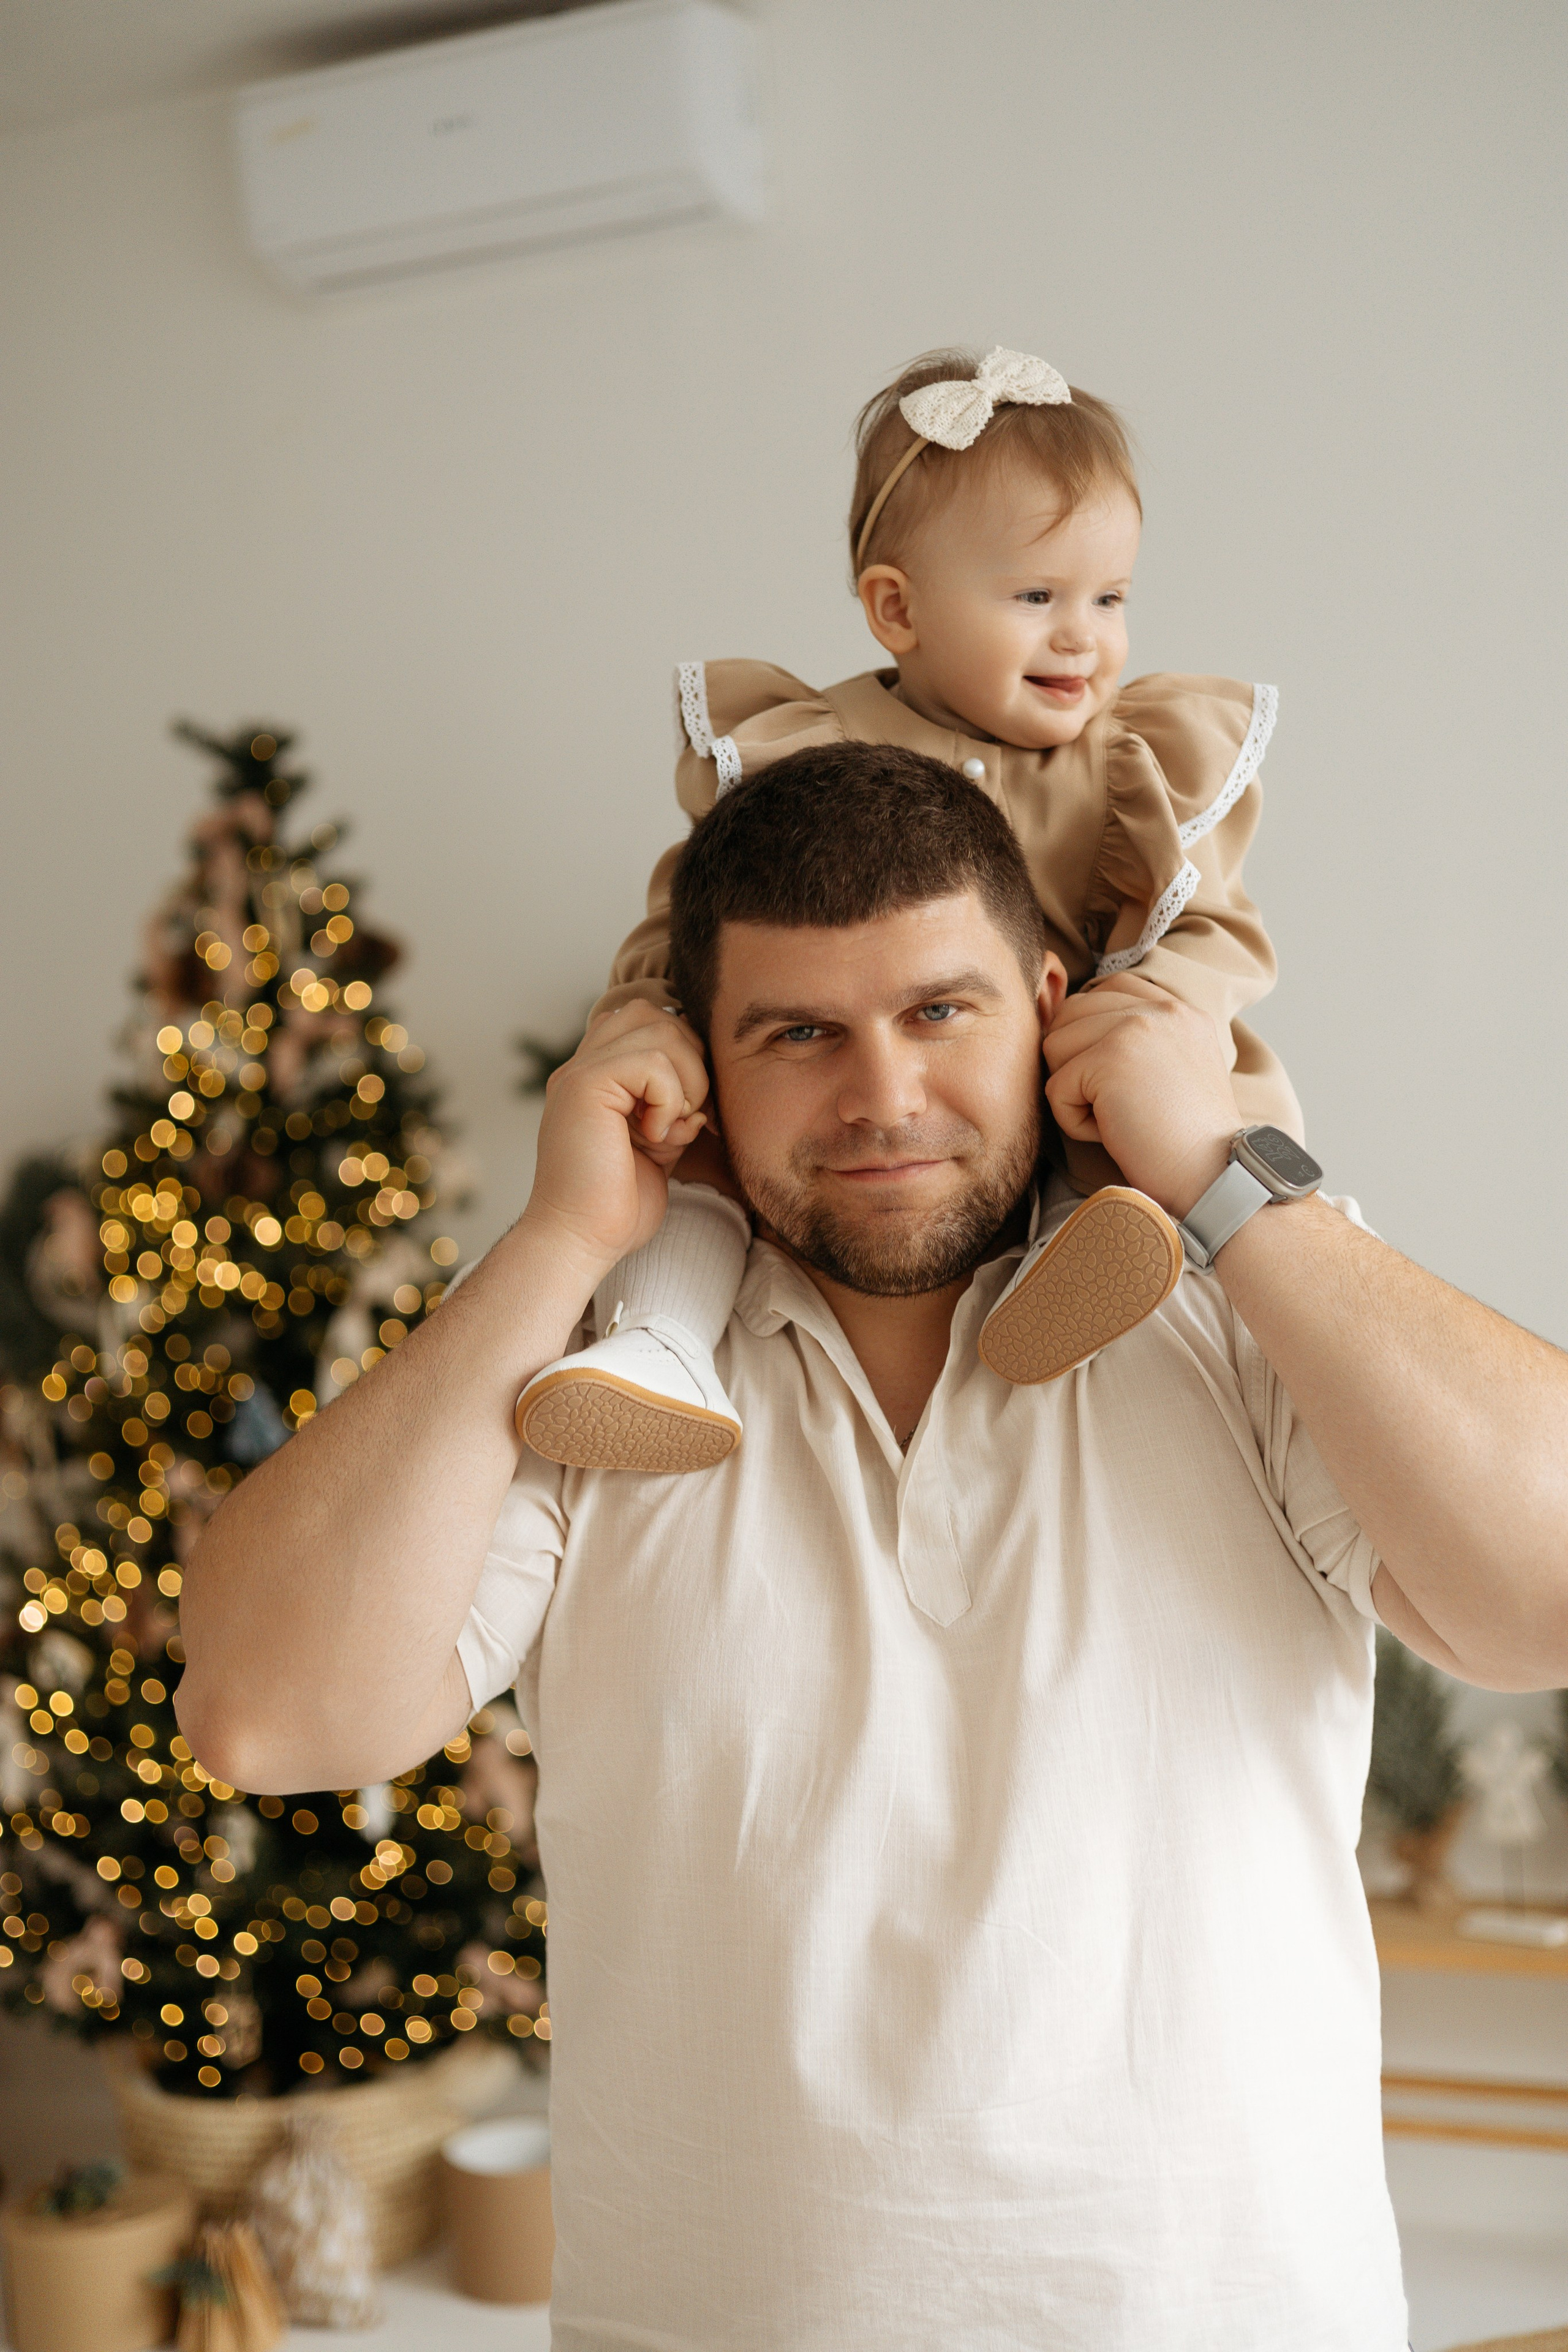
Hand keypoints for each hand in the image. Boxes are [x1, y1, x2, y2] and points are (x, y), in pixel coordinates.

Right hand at [520, 1002, 711, 1279]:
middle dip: (692, 1063)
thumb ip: (671, 1104)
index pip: (646, 1021)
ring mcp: (579, 1072)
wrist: (580, 1241)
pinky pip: (652, 1061)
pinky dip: (670, 1100)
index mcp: (596, 1078)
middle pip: (657, 1017)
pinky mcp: (584, 1086)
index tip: (686, 1109)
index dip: (681, 1054)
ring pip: (660, 1030)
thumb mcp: (657, 1143)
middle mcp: (582, 1067)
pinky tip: (657, 1137)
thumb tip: (704, 1081)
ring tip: (671, 1129)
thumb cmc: (617, 1206)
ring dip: (686, 1081)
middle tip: (685, 1118)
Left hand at [1043, 975, 1240, 1217]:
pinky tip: (1113, 1133)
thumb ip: (1141, 1040)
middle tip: (1116, 1104)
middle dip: (1077, 1063)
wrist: (1213, 1177)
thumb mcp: (1176, 1070)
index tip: (1111, 1075)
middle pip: (1072, 1015)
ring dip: (1074, 1092)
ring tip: (1117, 1118)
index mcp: (1180, 1010)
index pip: (1110, 989)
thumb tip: (1071, 1023)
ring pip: (1055, 1046)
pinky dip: (1074, 1122)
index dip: (1093, 1031)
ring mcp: (1135, 1028)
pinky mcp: (1110, 1059)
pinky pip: (1055, 1087)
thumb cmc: (1188, 1141)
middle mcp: (1161, 1008)